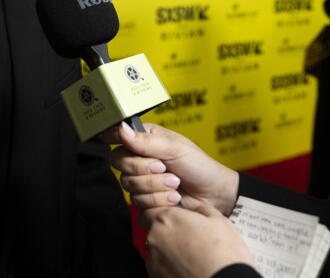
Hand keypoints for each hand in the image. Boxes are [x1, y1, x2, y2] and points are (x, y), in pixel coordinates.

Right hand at [103, 121, 238, 213]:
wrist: (213, 195)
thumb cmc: (199, 166)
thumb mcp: (174, 148)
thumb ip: (145, 141)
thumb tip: (121, 128)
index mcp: (145, 139)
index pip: (117, 136)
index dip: (115, 139)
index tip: (125, 145)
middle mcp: (139, 158)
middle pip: (119, 162)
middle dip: (143, 168)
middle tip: (164, 168)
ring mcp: (142, 180)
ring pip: (128, 184)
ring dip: (155, 186)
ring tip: (175, 183)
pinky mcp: (145, 200)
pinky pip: (138, 201)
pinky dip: (158, 200)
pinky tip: (174, 197)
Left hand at [140, 200, 255, 277]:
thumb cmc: (224, 254)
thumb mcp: (218, 220)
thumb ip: (200, 208)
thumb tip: (195, 206)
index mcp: (167, 218)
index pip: (149, 209)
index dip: (161, 212)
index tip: (173, 217)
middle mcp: (155, 237)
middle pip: (153, 229)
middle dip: (166, 231)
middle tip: (187, 238)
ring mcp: (154, 259)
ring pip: (156, 249)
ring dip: (168, 250)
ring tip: (191, 256)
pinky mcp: (155, 276)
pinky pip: (159, 266)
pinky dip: (169, 266)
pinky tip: (188, 267)